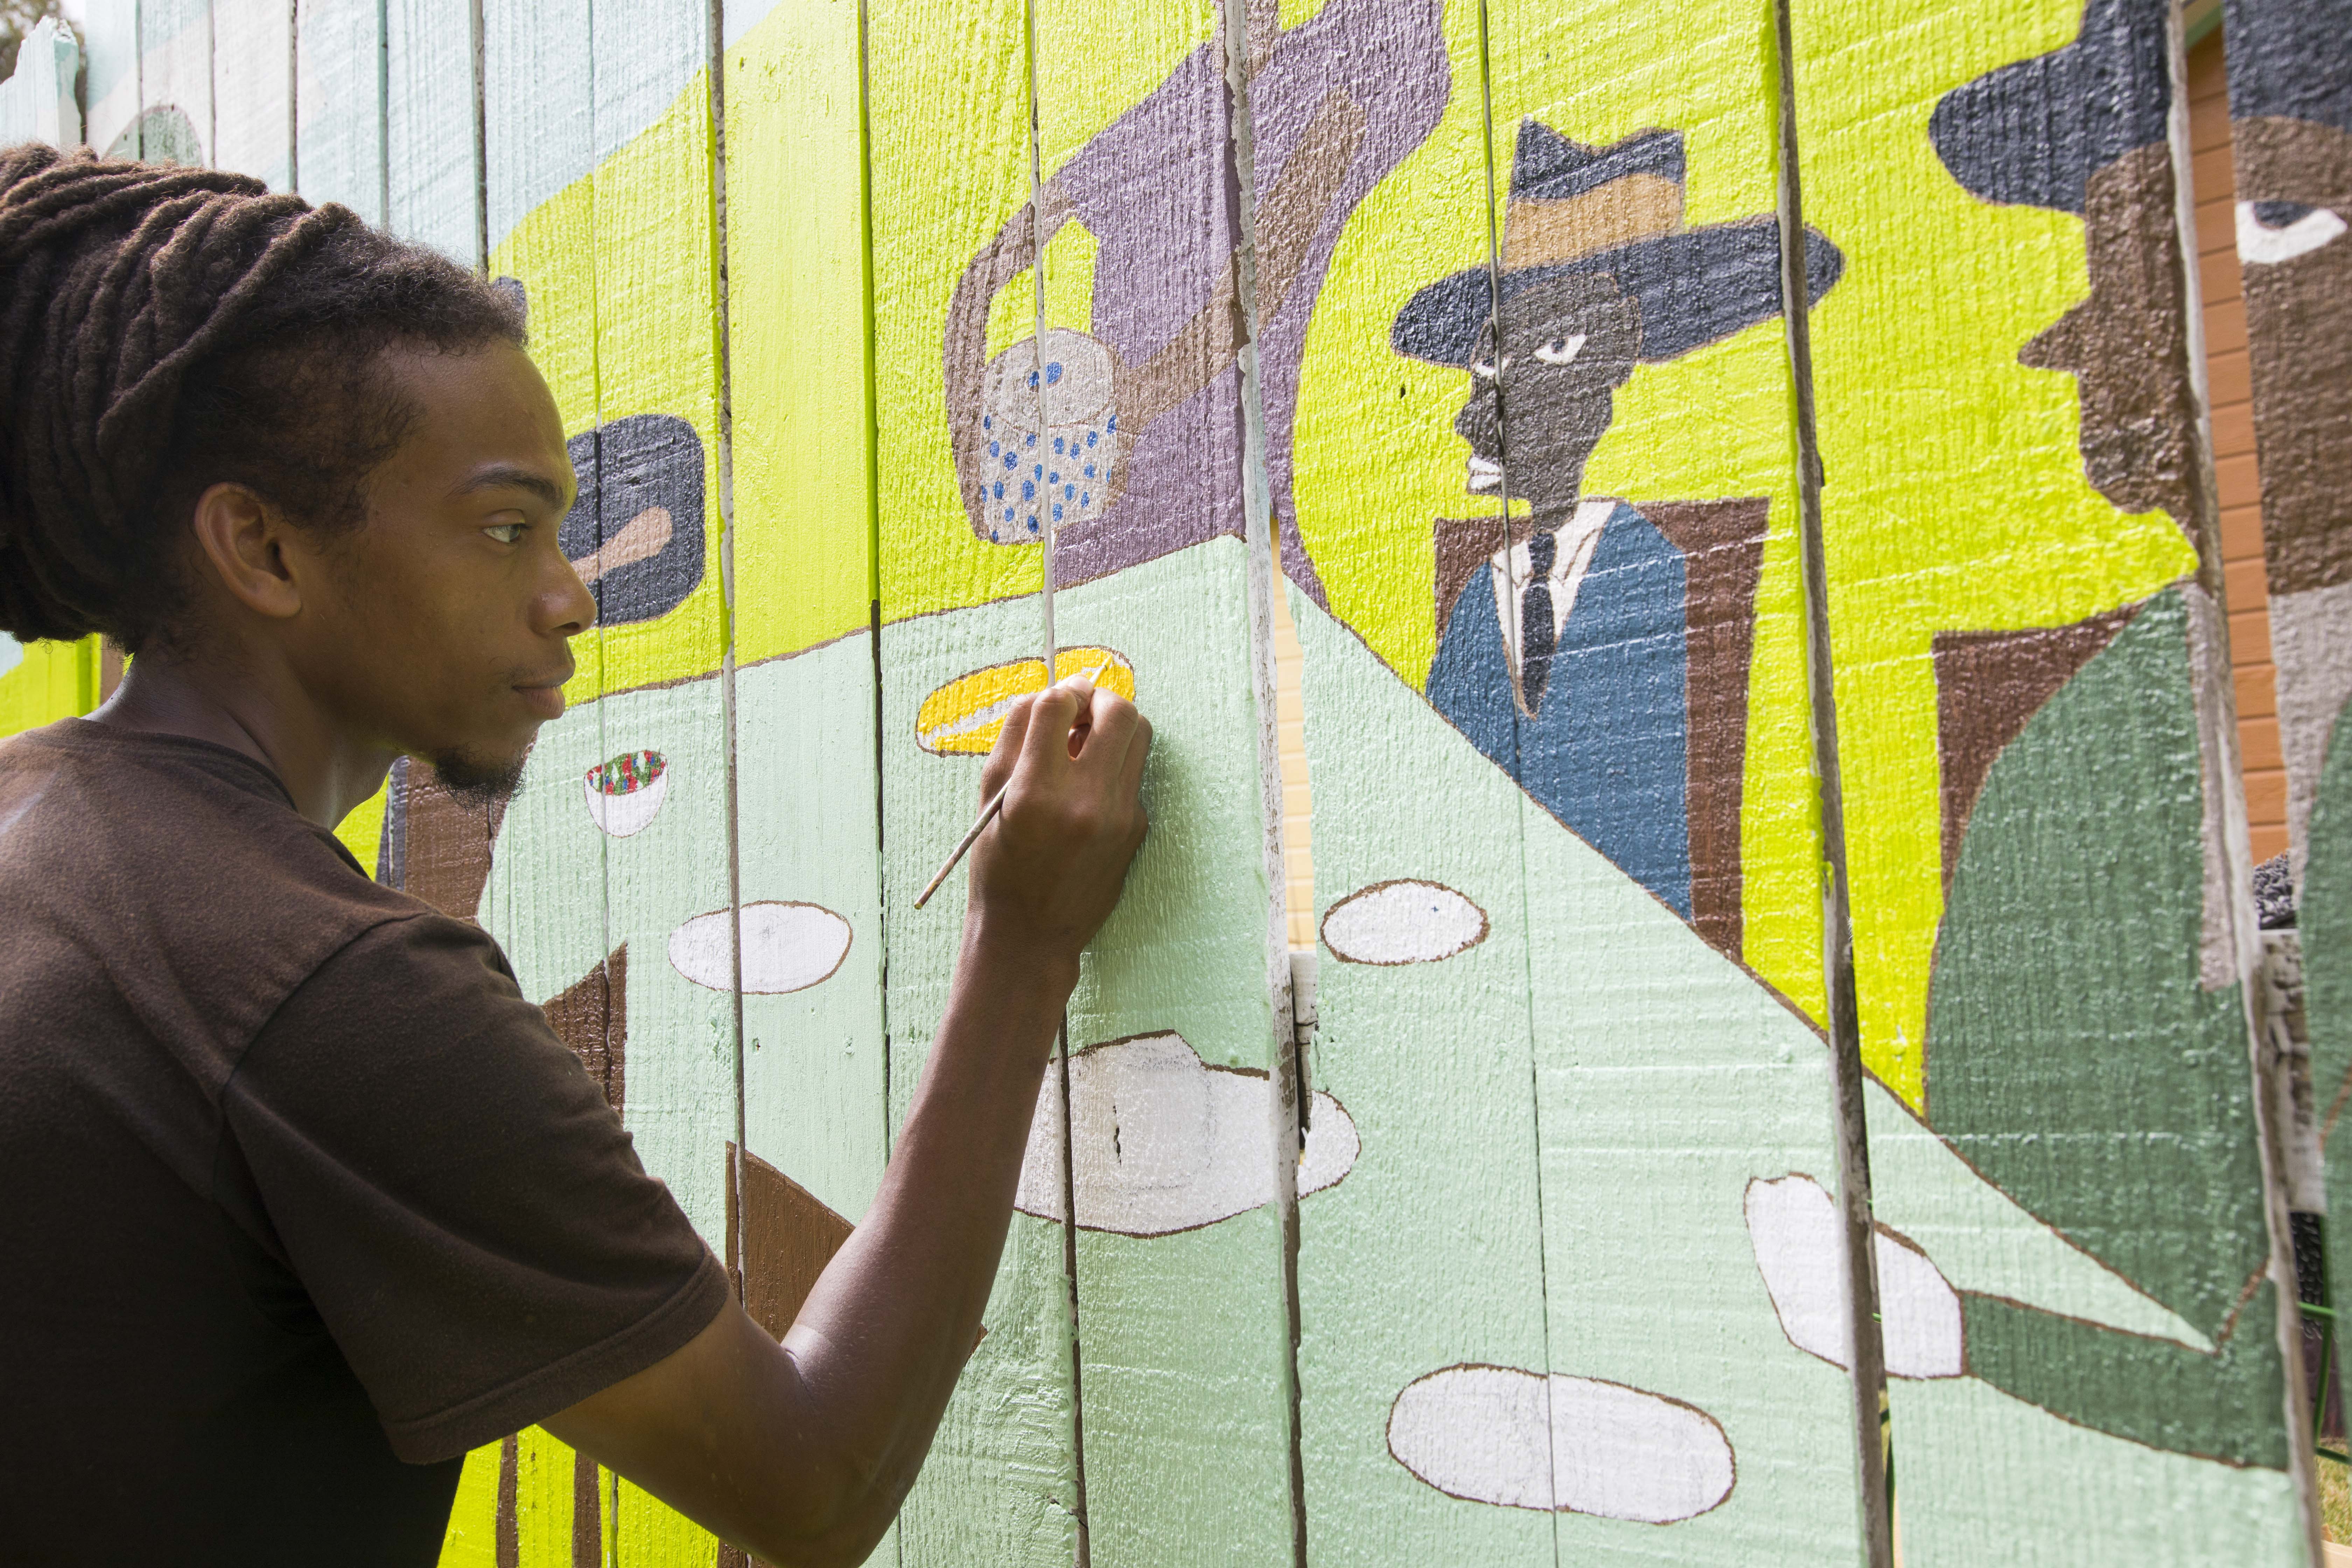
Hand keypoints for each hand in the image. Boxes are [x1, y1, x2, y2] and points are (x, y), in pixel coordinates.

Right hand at [965, 676, 1149, 980]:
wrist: (1031, 933)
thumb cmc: (999, 863)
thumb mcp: (989, 797)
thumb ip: (1016, 737)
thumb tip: (1054, 691)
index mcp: (1034, 792)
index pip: (1058, 705)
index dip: (1060, 690)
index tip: (1059, 697)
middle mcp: (1082, 802)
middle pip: (1118, 711)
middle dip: (1100, 698)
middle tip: (1083, 709)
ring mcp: (1118, 816)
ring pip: (1140, 736)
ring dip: (1116, 726)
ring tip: (1088, 743)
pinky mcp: (1137, 829)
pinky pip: (1135, 775)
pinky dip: (1115, 767)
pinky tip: (1090, 789)